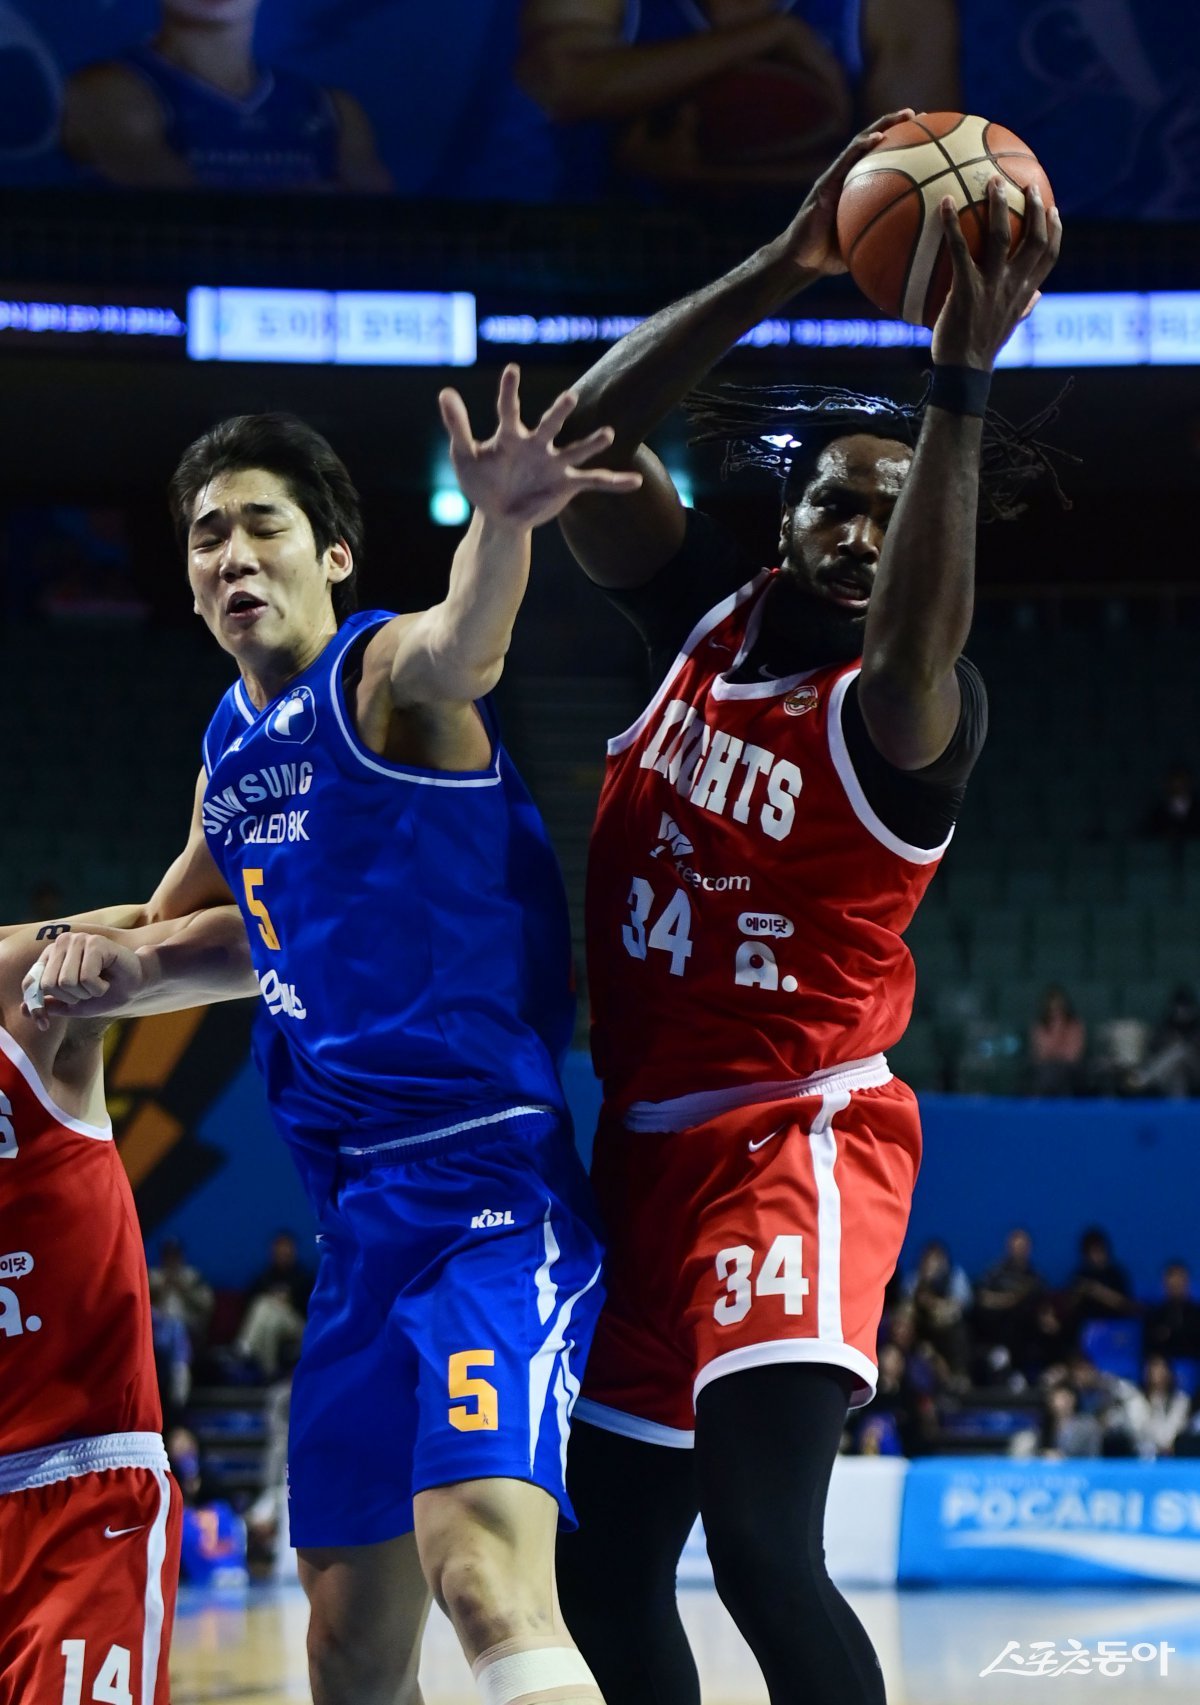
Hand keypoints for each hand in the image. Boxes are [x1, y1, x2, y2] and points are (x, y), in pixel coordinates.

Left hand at [21, 932, 148, 1031]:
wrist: (139, 983)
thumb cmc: (108, 991)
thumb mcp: (74, 1004)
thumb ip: (50, 1005)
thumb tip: (24, 1011)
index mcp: (51, 955)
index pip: (31, 983)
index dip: (36, 1006)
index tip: (43, 1024)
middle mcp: (61, 943)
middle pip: (48, 985)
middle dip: (71, 998)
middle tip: (88, 993)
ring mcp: (78, 940)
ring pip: (66, 982)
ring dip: (86, 993)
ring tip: (98, 985)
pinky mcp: (94, 943)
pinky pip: (86, 978)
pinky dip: (98, 988)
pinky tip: (107, 980)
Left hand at [438, 365, 641, 529]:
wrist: (498, 514)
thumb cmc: (481, 479)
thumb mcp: (464, 456)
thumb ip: (458, 427)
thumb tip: (445, 392)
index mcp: (511, 437)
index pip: (509, 410)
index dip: (509, 391)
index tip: (512, 369)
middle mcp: (537, 445)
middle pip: (550, 425)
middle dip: (560, 413)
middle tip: (570, 397)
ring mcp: (555, 464)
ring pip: (576, 450)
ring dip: (591, 443)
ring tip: (607, 434)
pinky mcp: (567, 484)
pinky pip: (594, 481)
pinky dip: (615, 483)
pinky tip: (635, 483)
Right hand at [777, 107, 914, 276]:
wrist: (802, 260)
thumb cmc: (832, 256)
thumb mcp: (866, 244)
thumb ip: (887, 238)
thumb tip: (919, 245)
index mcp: (856, 188)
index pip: (881, 159)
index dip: (902, 145)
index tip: (926, 135)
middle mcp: (846, 177)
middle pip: (873, 143)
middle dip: (896, 125)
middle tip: (919, 115)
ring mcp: (834, 177)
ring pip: (860, 143)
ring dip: (883, 125)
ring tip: (905, 115)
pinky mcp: (825, 183)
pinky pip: (845, 161)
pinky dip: (861, 147)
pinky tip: (877, 138)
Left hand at [931, 175, 1061, 368]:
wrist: (964, 372)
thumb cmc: (981, 349)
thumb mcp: (1009, 327)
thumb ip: (1025, 308)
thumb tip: (1039, 297)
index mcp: (1025, 293)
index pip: (1049, 256)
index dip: (1055, 230)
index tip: (1054, 209)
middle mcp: (1013, 285)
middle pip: (1035, 239)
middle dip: (1035, 209)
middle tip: (1028, 185)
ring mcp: (991, 286)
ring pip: (1001, 236)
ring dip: (998, 205)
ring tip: (992, 182)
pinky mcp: (965, 289)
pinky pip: (959, 250)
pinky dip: (952, 224)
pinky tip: (944, 204)